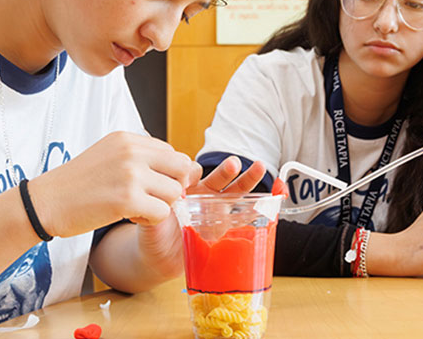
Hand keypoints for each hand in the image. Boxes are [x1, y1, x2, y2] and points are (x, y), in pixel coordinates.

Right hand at [30, 131, 198, 237]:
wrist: (45, 202)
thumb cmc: (78, 184)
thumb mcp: (110, 156)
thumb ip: (143, 158)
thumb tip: (190, 169)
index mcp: (128, 139)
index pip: (172, 152)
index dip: (168, 174)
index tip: (151, 186)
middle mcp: (131, 151)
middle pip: (182, 168)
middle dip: (174, 188)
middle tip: (153, 199)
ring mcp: (130, 174)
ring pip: (175, 193)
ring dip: (161, 205)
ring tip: (137, 207)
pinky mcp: (127, 199)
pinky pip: (162, 213)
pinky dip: (150, 220)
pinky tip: (130, 216)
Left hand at [132, 156, 268, 278]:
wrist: (158, 258)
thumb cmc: (153, 234)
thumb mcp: (150, 222)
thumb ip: (154, 213)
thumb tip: (154, 205)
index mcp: (183, 189)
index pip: (190, 173)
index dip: (192, 172)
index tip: (191, 175)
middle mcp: (202, 196)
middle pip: (217, 179)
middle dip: (226, 171)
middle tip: (234, 164)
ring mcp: (216, 211)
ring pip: (234, 192)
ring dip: (247, 180)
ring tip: (258, 168)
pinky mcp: (225, 229)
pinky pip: (245, 217)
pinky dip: (259, 209)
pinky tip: (272, 200)